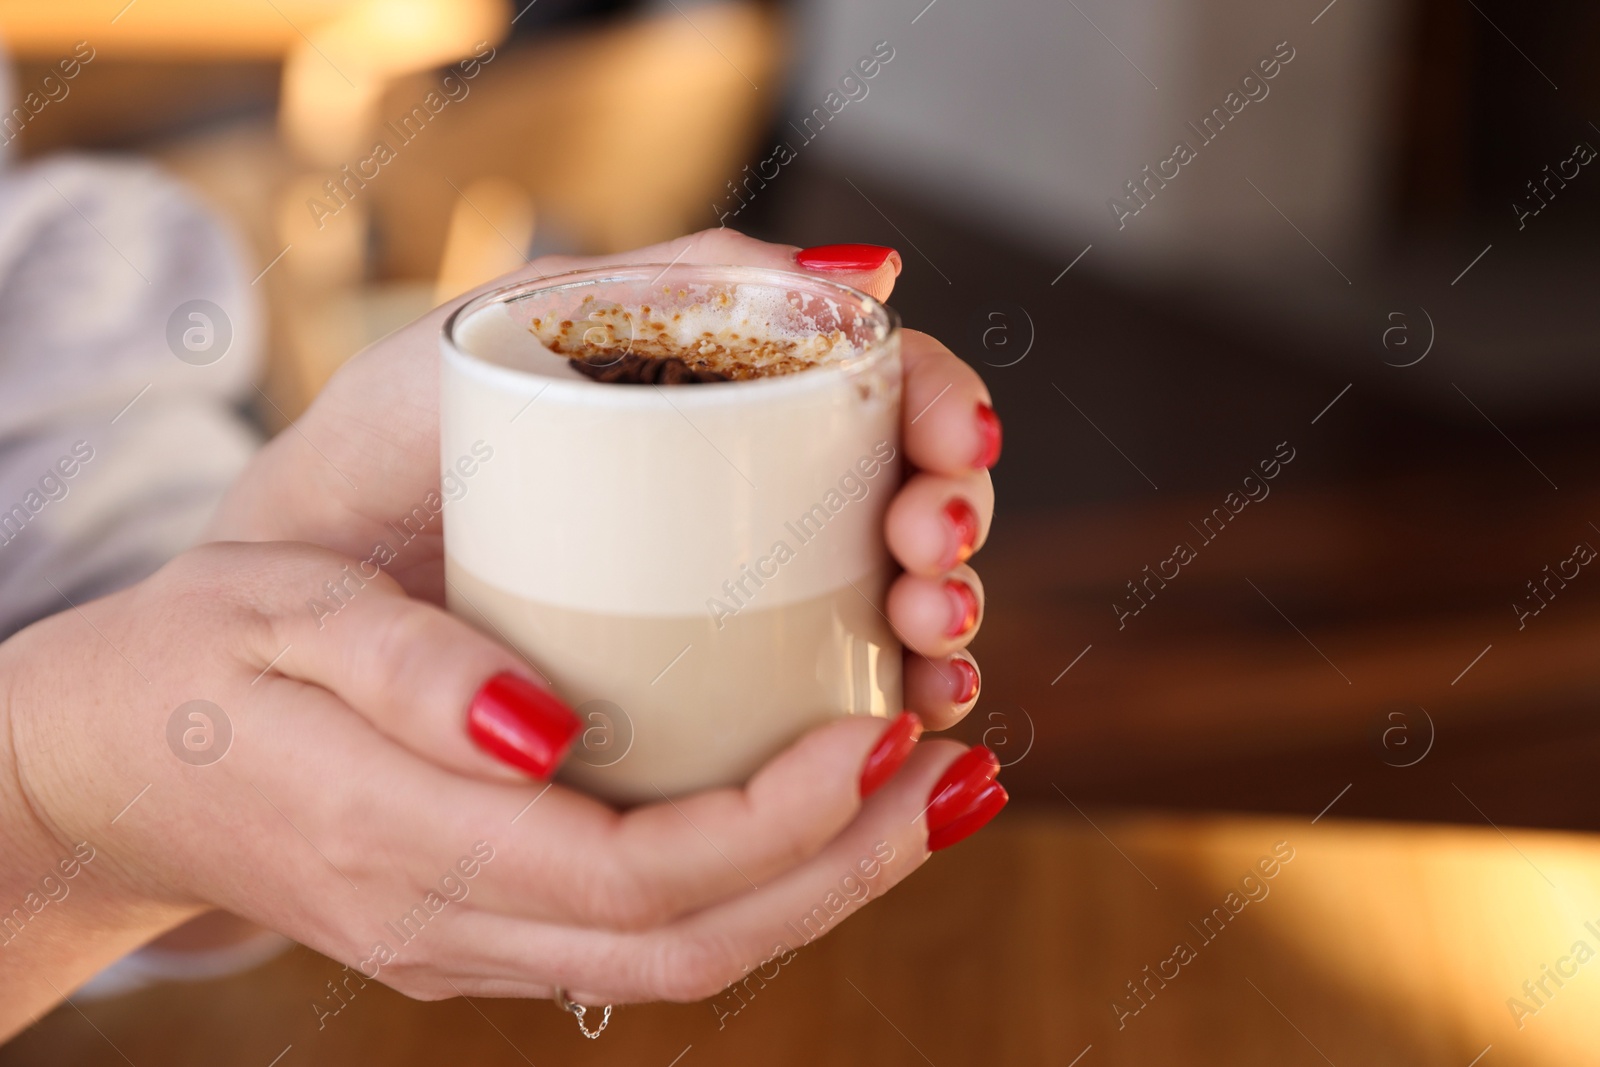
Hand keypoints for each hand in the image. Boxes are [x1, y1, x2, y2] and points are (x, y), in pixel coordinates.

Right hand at [0, 540, 988, 1036]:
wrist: (97, 766)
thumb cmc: (190, 662)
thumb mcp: (287, 623)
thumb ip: (417, 682)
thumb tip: (555, 728)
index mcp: (408, 845)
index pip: (641, 872)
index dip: (781, 818)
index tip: (884, 727)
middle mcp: (454, 924)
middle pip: (697, 941)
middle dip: (850, 865)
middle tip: (961, 768)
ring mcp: (467, 946)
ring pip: (686, 957)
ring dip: (824, 884)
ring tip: (927, 794)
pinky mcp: (478, 927)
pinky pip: (646, 934)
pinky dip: (754, 883)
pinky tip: (812, 814)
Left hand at [209, 229, 999, 729]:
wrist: (298, 568)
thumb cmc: (400, 433)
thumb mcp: (527, 322)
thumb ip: (679, 277)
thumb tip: (868, 276)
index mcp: (724, 401)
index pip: (878, 394)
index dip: (942, 413)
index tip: (952, 444)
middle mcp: (749, 499)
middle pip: (906, 503)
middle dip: (948, 525)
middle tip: (926, 554)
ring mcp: (736, 600)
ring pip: (886, 608)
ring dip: (940, 622)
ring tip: (926, 640)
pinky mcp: (705, 696)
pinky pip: (824, 707)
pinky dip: (883, 710)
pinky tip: (900, 714)